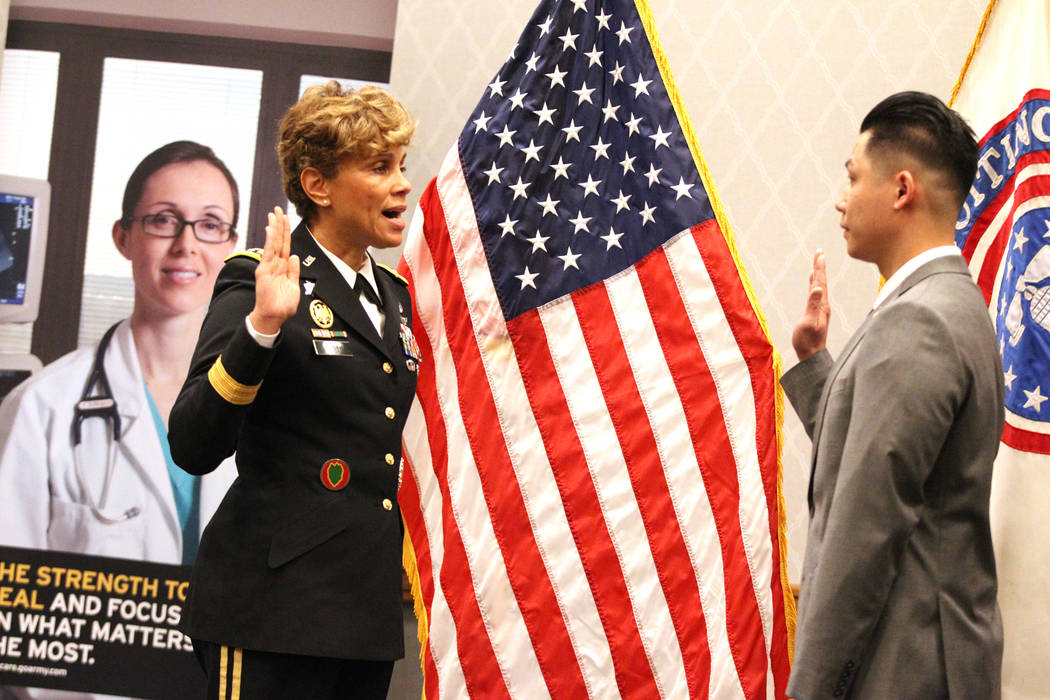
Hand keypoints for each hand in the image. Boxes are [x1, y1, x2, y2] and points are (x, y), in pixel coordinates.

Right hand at [249, 207, 299, 334]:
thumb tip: (294, 256)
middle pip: (278, 241)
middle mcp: (275, 264)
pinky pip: (268, 252)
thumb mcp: (294, 286)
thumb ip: (294, 271)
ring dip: (274, 228)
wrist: (273, 317)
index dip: (286, 232)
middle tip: (278, 209)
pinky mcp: (264, 270)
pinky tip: (270, 229)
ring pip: (273, 243)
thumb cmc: (283, 305)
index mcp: (283, 268)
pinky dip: (269, 240)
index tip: (285, 218)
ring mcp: (268, 266)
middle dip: (279, 225)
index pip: (285, 246)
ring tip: (274, 213)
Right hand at [791, 250, 829, 360]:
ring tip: (817, 264)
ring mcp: (820, 309)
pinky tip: (813, 283)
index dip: (819, 268)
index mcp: (822, 304)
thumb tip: (817, 288)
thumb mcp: (808, 322)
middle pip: (822, 282)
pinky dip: (814, 285)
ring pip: (819, 287)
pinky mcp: (816, 313)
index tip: (819, 253)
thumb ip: (813, 305)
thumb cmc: (807, 340)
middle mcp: (823, 304)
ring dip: (818, 274)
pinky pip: (816, 294)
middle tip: (819, 252)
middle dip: (820, 267)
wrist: (811, 355)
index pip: (821, 282)